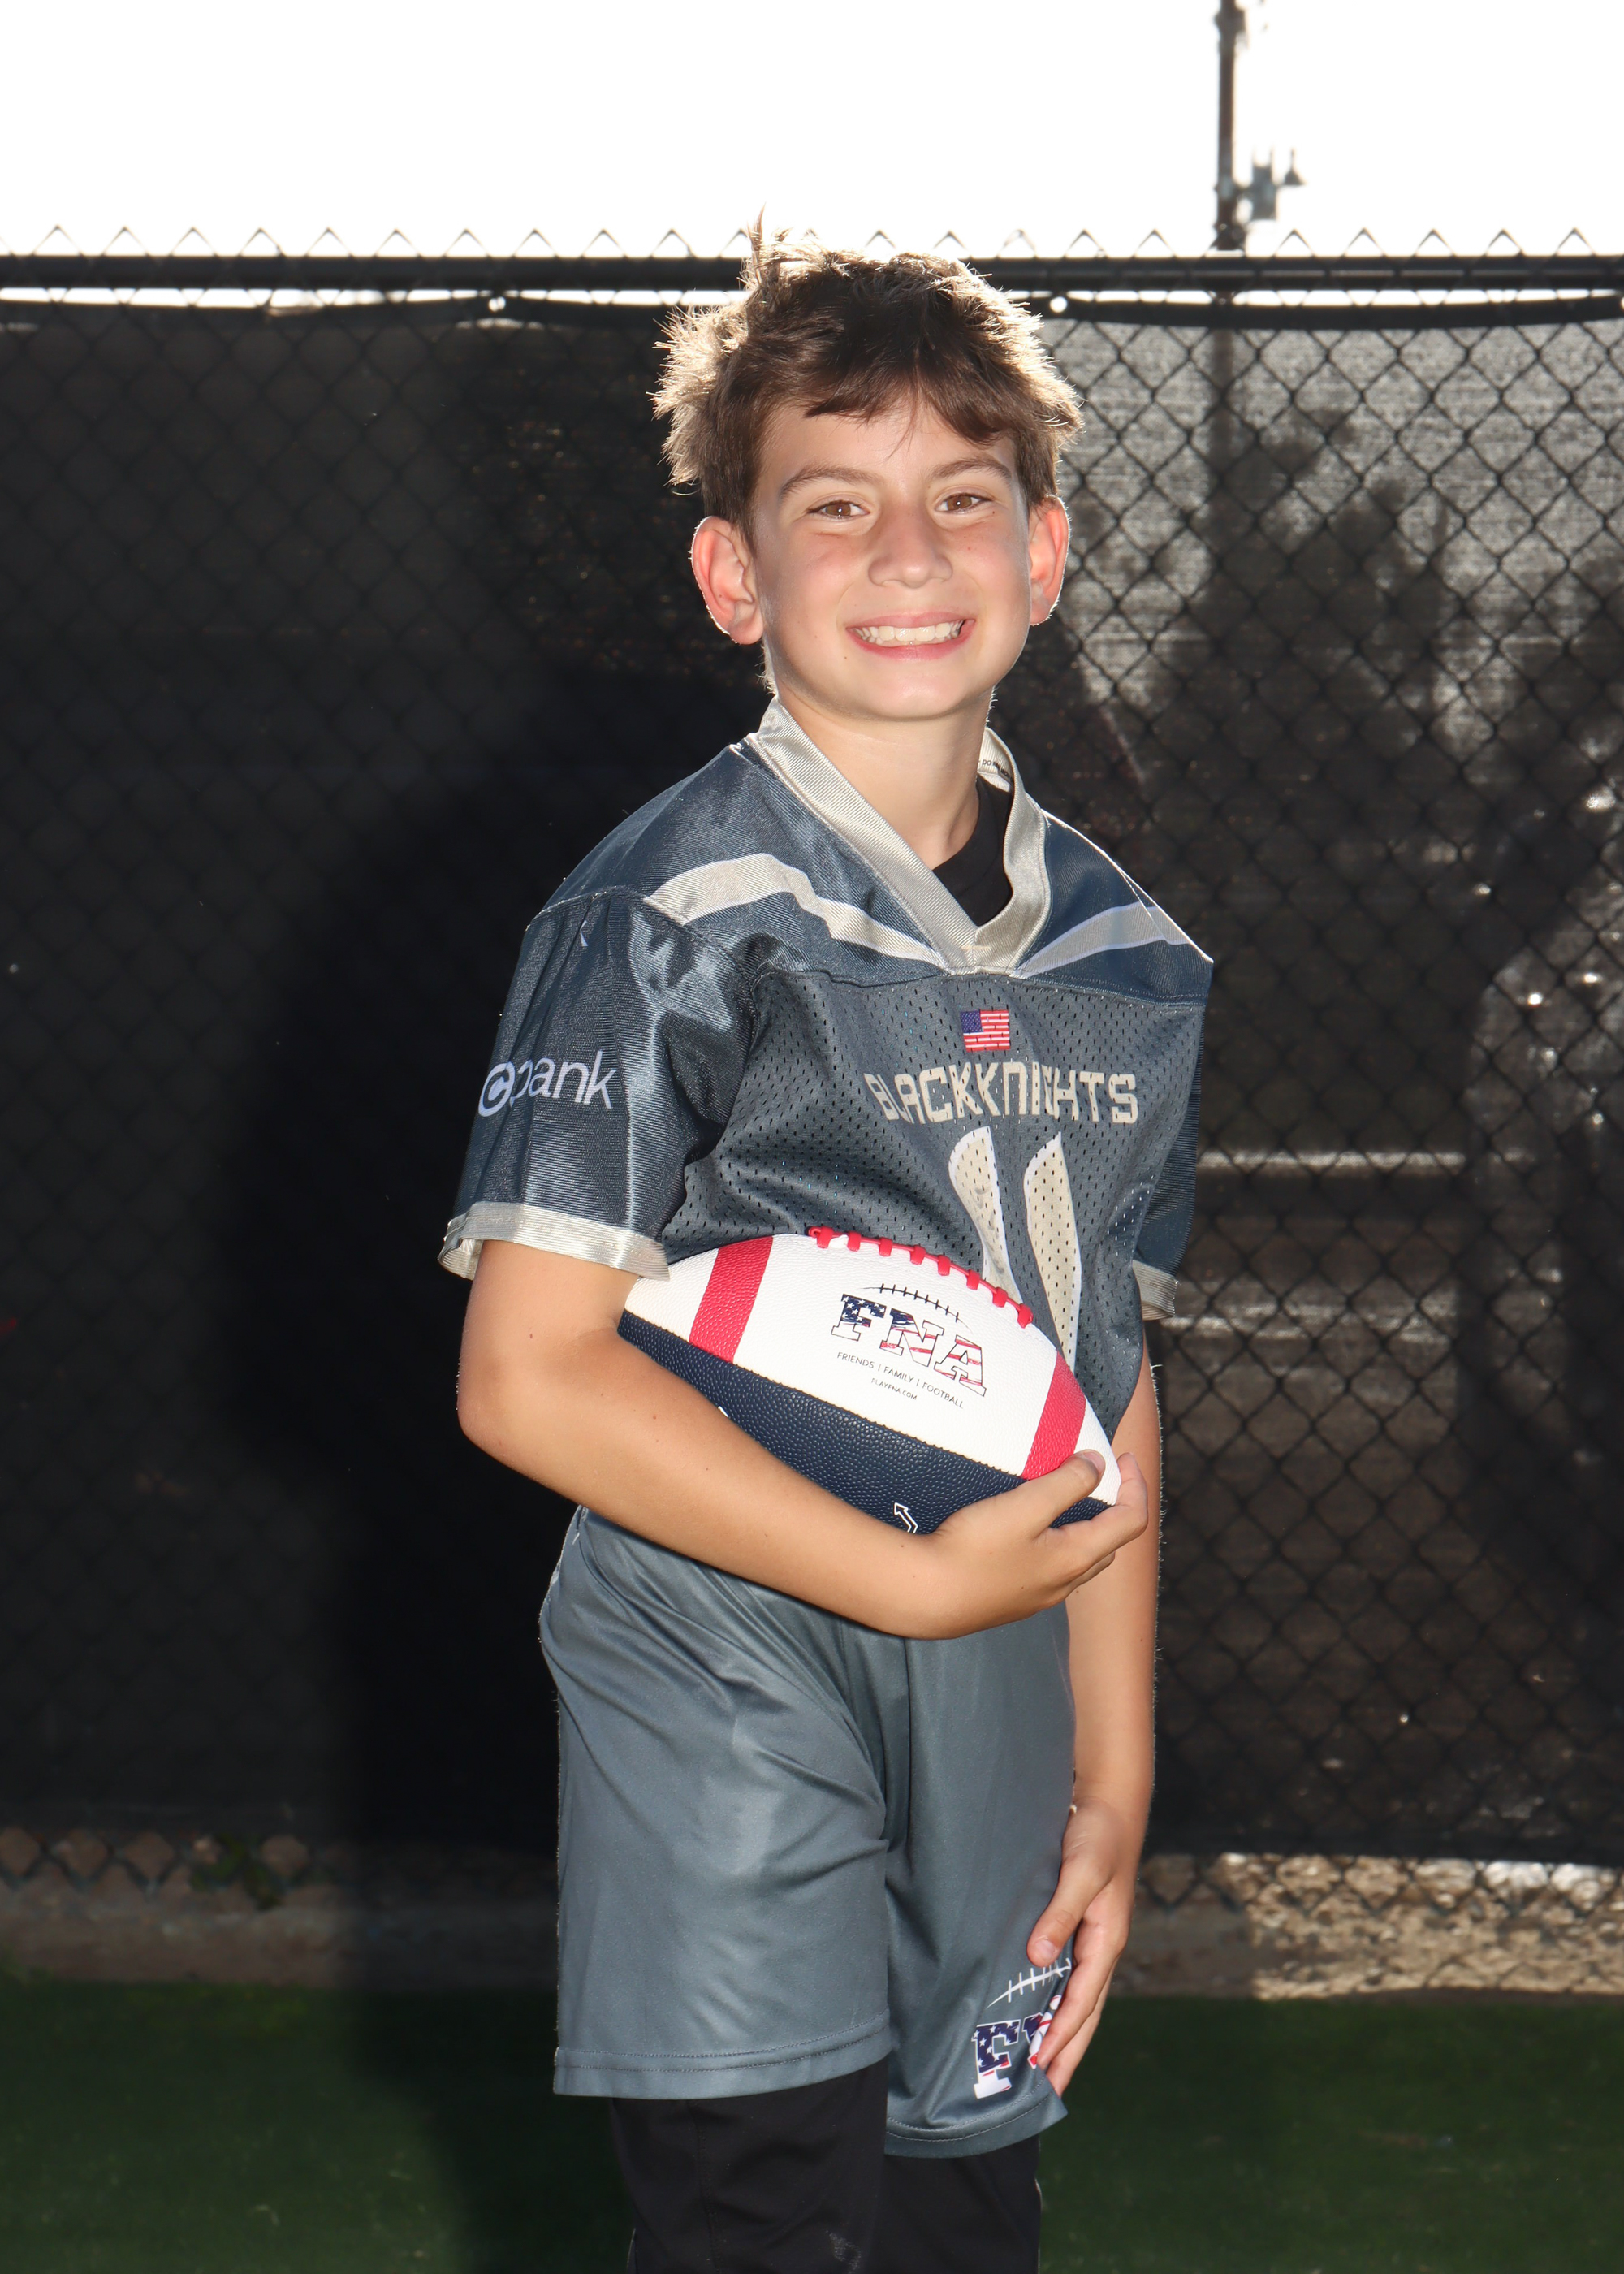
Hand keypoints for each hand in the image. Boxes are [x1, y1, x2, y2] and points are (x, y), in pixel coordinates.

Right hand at [909, 1451, 1150, 1638]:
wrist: (926, 1596)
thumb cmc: (975, 1549)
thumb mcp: (1025, 1506)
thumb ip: (1068, 1483)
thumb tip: (1098, 1465)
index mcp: (1076, 1558)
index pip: (1130, 1522)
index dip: (1136, 1486)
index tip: (1123, 1456)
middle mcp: (1064, 1583)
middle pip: (1109, 1543)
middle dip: (1114, 1508)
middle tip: (1096, 1476)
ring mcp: (1039, 1596)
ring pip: (1080, 1560)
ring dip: (1085, 1529)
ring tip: (1064, 1500)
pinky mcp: (1013, 1601)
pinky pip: (1051, 1570)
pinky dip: (1056, 1544)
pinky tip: (1027, 1532)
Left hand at [1024, 1796, 1142, 2092]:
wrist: (1109, 1803)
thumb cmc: (1097, 1834)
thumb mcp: (1081, 1869)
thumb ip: (1061, 1912)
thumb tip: (1039, 1957)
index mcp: (1106, 1939)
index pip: (1081, 2000)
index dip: (1060, 2034)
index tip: (1039, 2066)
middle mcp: (1103, 1947)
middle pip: (1085, 2013)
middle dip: (1066, 2053)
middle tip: (1044, 2095)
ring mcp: (1094, 1940)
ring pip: (1080, 2000)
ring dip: (1064, 2036)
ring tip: (1043, 2071)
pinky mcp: (1082, 1928)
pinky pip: (1072, 1978)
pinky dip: (1060, 2005)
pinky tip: (1041, 2015)